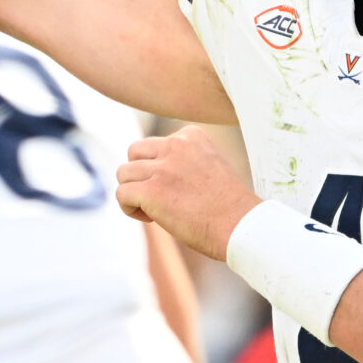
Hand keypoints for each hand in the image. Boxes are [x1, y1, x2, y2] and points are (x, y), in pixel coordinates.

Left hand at [115, 126, 262, 261]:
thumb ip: (181, 160)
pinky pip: (122, 194)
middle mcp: (175, 144)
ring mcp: (163, 167)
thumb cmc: (229, 206)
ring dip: (134, 192)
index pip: (155, 144)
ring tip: (155, 210)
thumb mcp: (208, 166)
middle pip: (134, 153)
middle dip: (140, 175)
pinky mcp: (151, 191)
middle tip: (159, 198)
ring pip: (123, 173)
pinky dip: (129, 208)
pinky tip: (151, 218)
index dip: (159, 168)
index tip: (179, 188)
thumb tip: (149, 172)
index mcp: (191, 136)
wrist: (241, 227)